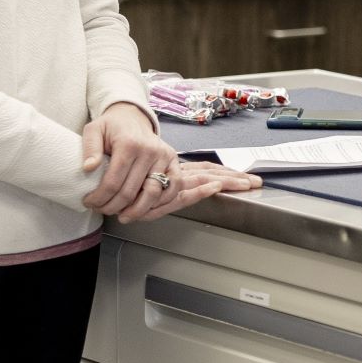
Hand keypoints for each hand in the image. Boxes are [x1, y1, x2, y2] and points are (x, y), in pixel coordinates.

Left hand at [80, 103, 176, 217]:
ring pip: (153, 195)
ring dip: (136, 212)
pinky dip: (160, 204)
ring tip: (122, 215)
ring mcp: (164, 157)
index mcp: (129, 143)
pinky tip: (144, 209)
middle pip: (130, 192)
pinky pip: (173, 189)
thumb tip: (88, 168)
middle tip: (102, 210)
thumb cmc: (112, 127)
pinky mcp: (174, 162)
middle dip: (112, 207)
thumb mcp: (94, 130)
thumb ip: (90, 148)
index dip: (99, 198)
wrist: (133, 118)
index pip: (113, 182)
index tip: (89, 203)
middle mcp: (149, 151)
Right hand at [115, 161, 265, 224]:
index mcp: (177, 171)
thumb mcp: (150, 184)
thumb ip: (168, 188)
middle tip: (257, 181)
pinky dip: (200, 190)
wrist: (104, 179)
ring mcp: (171, 183)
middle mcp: (177, 175)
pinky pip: (185, 192)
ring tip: (246, 184)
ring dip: (226, 182)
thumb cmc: (128, 180)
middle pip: (210, 174)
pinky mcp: (163, 193)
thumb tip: (192, 185)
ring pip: (203, 181)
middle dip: (235, 178)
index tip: (246, 176)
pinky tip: (214, 187)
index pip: (206, 169)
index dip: (226, 173)